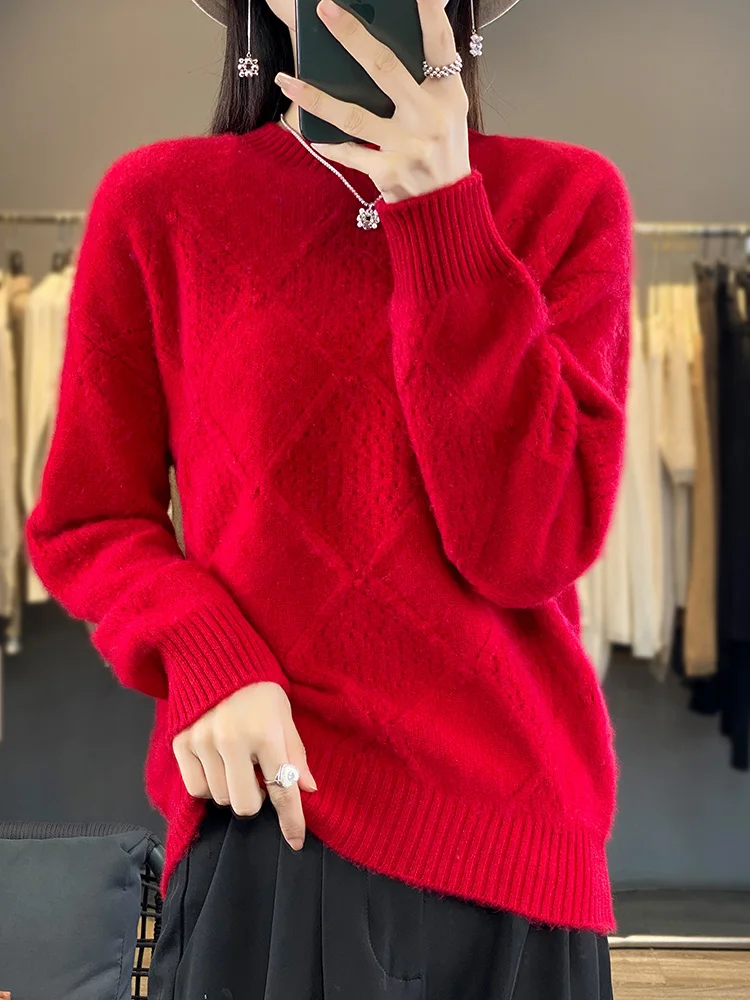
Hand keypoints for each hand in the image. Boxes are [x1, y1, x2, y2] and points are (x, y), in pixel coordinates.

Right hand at [172, 682, 316, 850]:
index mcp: (265, 734)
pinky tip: (216, 763)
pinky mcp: (180, 743)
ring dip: (231, 788)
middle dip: (255, 799)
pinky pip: (196, 788)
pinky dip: (208, 784)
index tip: (295, 841)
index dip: (291, 820)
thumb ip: (295, 753)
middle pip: (244, 804)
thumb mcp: (284, 714)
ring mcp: (202, 742)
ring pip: (219, 798)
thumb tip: (307, 789)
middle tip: (257, 776)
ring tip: (235, 761)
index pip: (281, 789)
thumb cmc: (258, 687)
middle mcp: (231, 741)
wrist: (214, 656)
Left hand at [275, 0, 471, 204]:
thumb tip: (378, 45)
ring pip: (354, 116)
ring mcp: (408, 147)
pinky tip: (307, 131)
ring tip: (286, 80)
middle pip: (384, 69)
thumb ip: (424, 79)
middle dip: (352, 37)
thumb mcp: (447, 109)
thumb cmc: (442, 149)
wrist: (445, 206)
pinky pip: (350, 153)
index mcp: (447, 94)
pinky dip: (328, 143)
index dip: (429, 12)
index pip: (440, 44)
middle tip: (325, 10)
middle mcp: (429, 117)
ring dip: (315, 97)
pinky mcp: (389, 173)